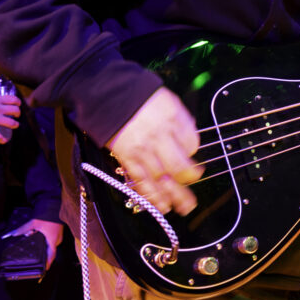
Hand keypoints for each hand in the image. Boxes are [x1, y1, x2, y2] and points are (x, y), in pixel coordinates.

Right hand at [0, 92, 20, 142]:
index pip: (14, 100)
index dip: (18, 102)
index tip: (17, 105)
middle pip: (15, 111)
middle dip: (18, 113)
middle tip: (16, 115)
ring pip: (11, 123)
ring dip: (15, 124)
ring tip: (14, 125)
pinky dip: (1, 139)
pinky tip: (3, 140)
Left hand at [6, 219, 64, 269]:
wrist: (56, 205)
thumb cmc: (47, 215)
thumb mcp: (34, 223)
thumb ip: (23, 229)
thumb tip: (12, 234)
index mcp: (52, 240)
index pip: (51, 256)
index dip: (47, 264)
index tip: (44, 271)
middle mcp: (57, 240)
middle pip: (49, 251)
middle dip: (40, 253)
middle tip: (33, 255)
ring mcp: (58, 236)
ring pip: (49, 245)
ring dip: (42, 245)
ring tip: (33, 239)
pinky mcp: (58, 232)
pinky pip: (51, 240)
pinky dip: (44, 240)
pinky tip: (37, 235)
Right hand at [106, 87, 201, 215]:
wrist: (106, 91)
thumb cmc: (138, 93)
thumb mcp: (167, 99)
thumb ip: (181, 120)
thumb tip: (190, 142)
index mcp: (172, 119)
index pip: (191, 143)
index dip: (194, 154)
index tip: (194, 164)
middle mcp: (159, 136)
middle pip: (178, 167)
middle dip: (188, 183)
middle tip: (194, 197)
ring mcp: (142, 148)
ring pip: (161, 178)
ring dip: (173, 196)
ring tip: (183, 208)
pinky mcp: (126, 156)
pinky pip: (140, 180)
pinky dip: (151, 196)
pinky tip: (161, 205)